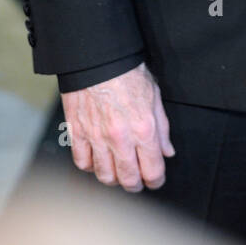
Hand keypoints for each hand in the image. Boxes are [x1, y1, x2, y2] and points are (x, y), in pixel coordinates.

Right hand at [61, 61, 174, 192]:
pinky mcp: (78, 132)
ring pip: (104, 176)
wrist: (98, 59)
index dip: (156, 180)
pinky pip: (82, 162)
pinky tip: (97, 160)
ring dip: (113, 179)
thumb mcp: (155, 96)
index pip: (153, 170)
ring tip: (118, 172)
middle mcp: (120, 137)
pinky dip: (90, 166)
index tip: (156, 180)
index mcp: (144, 128)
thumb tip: (167, 150)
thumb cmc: (127, 73)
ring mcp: (97, 137)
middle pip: (128, 179)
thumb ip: (162, 128)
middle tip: (138, 182)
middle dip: (136, 185)